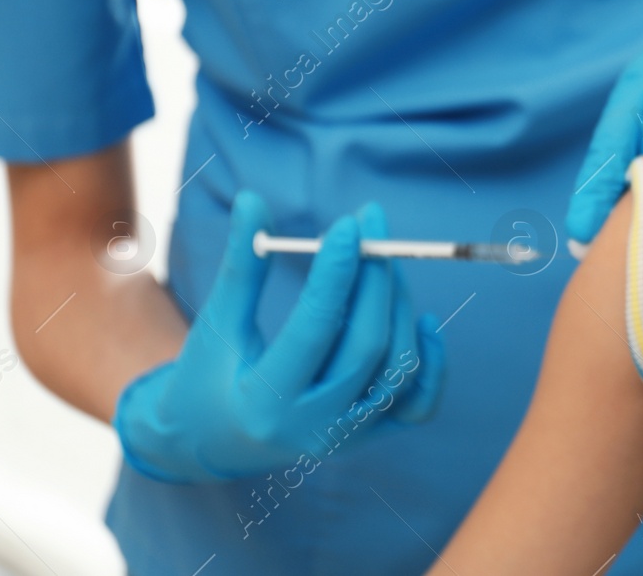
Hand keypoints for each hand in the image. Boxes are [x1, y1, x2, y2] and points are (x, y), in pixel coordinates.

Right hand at [112, 190, 445, 483]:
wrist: (211, 441)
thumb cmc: (209, 373)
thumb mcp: (219, 322)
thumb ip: (242, 265)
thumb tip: (254, 200)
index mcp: (264, 401)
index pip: (315, 329)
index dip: (336, 274)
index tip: (349, 226)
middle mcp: (313, 426)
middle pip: (366, 344)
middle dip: (375, 278)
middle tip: (371, 224)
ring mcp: (348, 436)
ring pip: (397, 367)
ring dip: (398, 305)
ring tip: (380, 258)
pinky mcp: (370, 437)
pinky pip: (419, 404)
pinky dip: (432, 364)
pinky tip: (423, 319)